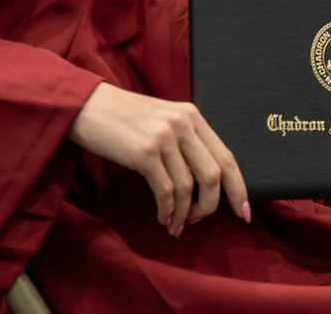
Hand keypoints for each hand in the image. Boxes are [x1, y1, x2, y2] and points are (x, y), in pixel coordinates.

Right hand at [68, 82, 248, 236]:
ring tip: (175, 224)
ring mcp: (165, 137)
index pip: (227, 157)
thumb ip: (185, 143)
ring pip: (189, 187)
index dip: (239, 188)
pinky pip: (165, 191)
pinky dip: (167, 210)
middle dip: (210, 206)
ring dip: (184, 213)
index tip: (244, 213)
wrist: (87, 106)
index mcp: (193, 116)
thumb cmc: (124, 120)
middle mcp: (184, 124)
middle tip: (196, 221)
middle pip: (214, 175)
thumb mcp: (163, 122)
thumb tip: (205, 185)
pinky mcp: (144, 151)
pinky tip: (162, 217)